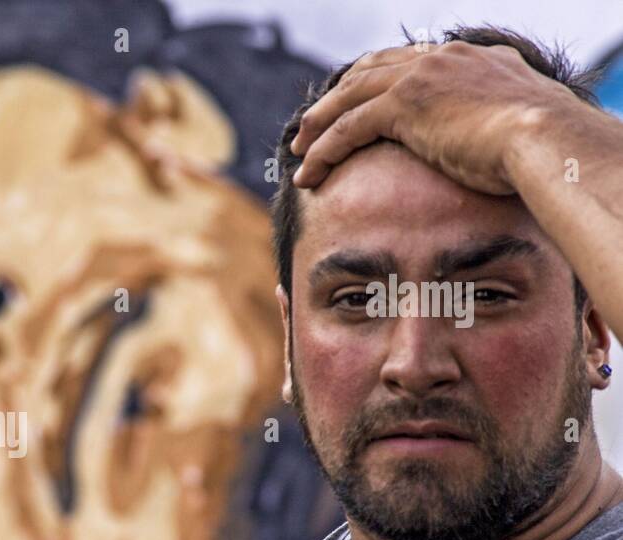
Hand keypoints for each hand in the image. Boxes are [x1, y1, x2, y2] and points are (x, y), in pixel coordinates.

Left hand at [289, 41, 585, 194]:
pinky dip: (323, 151)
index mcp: (467, 58)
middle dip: (335, 102)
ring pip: (350, 99)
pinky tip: (308, 173)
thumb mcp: (520, 120)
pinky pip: (347, 128)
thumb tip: (496, 135)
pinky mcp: (404, 105)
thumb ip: (497, 116)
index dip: (372, 83)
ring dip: (319, 127)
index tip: (352, 104)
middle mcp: (441, 59)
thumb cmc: (543, 144)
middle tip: (311, 128)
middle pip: (369, 74)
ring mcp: (421, 77)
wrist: (546, 138)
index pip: (405, 63)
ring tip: (299, 152)